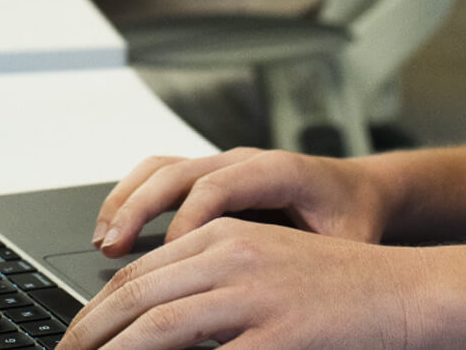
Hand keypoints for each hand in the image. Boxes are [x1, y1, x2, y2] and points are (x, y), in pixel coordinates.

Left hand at [62, 218, 425, 348]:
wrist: (404, 292)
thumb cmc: (334, 285)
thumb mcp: (261, 263)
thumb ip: (206, 281)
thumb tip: (152, 318)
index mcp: (221, 236)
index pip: (140, 272)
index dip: (98, 308)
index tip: (76, 334)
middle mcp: (229, 255)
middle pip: (137, 296)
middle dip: (90, 333)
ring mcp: (252, 295)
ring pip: (159, 326)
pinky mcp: (276, 334)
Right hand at [93, 149, 391, 257]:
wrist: (361, 192)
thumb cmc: (354, 221)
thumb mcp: (346, 247)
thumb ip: (311, 267)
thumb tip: (282, 306)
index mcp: (277, 170)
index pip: (218, 187)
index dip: (187, 220)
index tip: (168, 256)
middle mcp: (242, 160)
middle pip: (177, 172)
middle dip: (139, 208)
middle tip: (112, 246)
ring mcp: (221, 164)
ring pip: (160, 169)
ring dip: (126, 201)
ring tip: (104, 239)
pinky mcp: (208, 176)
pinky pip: (160, 176)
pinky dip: (131, 198)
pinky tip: (114, 230)